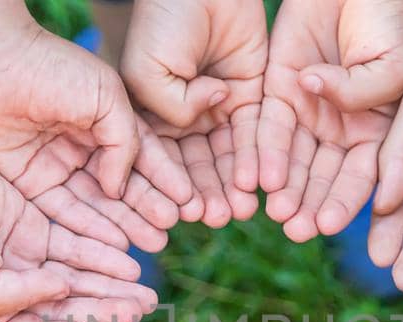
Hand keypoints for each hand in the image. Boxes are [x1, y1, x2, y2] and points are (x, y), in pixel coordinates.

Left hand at [0, 2, 191, 249]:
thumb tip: (120, 187)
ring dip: (124, 224)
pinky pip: (63, 212)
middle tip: (170, 230)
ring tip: (152, 243)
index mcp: (105, 119)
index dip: (165, 180)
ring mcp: (56, 166)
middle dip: (147, 208)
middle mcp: (83, 146)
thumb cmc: (52, 69)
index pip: (143, 155)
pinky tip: (115, 243)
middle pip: (121, 185)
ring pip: (96, 203)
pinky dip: (89, 229)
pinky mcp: (29, 183)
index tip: (188, 202)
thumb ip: (126, 142)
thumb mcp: (106, 98)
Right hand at [0, 132, 158, 321]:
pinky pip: (73, 247)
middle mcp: (5, 295)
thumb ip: (21, 297)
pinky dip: (99, 255)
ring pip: (75, 278)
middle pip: (66, 309)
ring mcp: (19, 260)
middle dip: (106, 310)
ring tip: (146, 291)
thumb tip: (64, 293)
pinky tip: (128, 261)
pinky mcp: (30, 227)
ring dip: (110, 286)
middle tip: (144, 309)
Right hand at [124, 0, 267, 227]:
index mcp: (149, 115)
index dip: (168, 187)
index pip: (159, 160)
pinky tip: (255, 183)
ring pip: (226, 156)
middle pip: (195, 165)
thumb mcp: (147, 70)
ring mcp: (218, 109)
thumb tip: (205, 120)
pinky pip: (254, 133)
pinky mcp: (250, 95)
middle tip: (213, 218)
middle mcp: (184, 118)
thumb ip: (170, 107)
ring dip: (230, 185)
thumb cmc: (162, 21)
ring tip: (236, 211)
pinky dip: (255, 159)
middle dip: (204, 193)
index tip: (177, 213)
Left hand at [259, 0, 402, 241]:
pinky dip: (263, 155)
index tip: (330, 225)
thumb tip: (313, 91)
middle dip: (311, 205)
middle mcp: (342, 131)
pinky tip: (258, 180)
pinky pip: (268, 130)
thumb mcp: (391, 64)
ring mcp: (310, 115)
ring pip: (294, 162)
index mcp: (378, 131)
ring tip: (278, 215)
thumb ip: (362, 93)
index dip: (346, 201)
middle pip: (324, 177)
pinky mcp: (279, 95)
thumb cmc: (386, 23)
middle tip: (298, 231)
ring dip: (286, 190)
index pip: (362, 176)